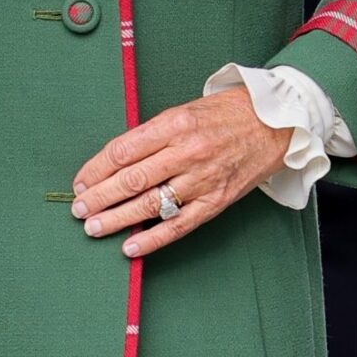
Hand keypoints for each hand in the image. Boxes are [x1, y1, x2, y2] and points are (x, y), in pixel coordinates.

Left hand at [72, 89, 292, 258]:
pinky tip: (130, 246)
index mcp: (175, 123)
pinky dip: (153, 238)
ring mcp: (202, 179)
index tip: (80, 181)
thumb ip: (153, 135)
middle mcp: (187, 152)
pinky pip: (179, 225)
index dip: (96, 169)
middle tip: (78, 209)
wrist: (278, 124)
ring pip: (151, 204)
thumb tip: (116, 161)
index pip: (123, 150)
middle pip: (131, 179)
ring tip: (93, 228)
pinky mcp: (216, 201)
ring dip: (117, 219)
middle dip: (99, 197)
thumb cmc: (228, 114)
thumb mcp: (186, 110)